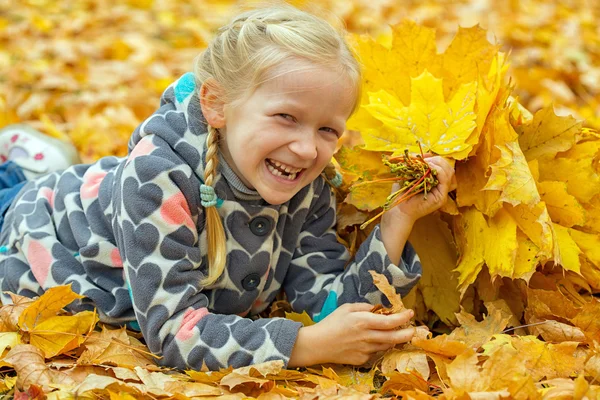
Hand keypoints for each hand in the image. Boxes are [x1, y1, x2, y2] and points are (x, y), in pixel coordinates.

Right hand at [288, 303, 414, 366]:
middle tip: (414, 329)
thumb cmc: (331, 323)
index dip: (403, 317)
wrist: (317, 344)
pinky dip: (379, 346)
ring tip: (397, 333)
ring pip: (387, 346)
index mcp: (363, 322)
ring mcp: (365, 350)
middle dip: (408, 333)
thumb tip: (379, 309)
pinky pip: (376, 353)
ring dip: (394, 340)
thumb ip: (364, 307)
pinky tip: (375, 341)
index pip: (390, 321)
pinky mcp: (362, 360)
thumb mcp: (346, 308)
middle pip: (394, 337)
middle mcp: (366, 337)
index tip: (410, 313)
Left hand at [386, 155, 455, 223]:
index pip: (444, 167)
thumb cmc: (402, 192)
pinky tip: (429, 166)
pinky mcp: (441, 197)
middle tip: (426, 159)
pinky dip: (438, 170)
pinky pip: (445, 180)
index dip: (436, 159)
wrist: (398, 208)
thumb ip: (419, 164)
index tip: (424, 157)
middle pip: (449, 168)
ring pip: (449, 172)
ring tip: (427, 162)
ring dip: (438, 163)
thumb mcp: (410, 173)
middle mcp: (441, 188)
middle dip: (438, 160)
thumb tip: (427, 154)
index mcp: (436, 182)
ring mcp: (442, 193)